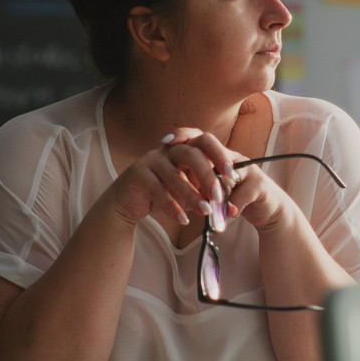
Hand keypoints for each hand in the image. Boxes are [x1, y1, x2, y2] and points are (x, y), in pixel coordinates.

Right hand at [106, 128, 236, 227]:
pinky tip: (183, 219)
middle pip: (190, 154)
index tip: (231, 172)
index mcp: (183, 147)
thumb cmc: (164, 194)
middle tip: (218, 196)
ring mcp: (151, 159)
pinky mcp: (137, 174)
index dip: (218, 153)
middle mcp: (168, 149)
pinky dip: (172, 206)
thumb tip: (228, 205)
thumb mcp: (188, 192)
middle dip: (207, 175)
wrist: (129, 202)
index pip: (203, 141)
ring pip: (174, 175)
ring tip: (205, 211)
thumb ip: (205, 194)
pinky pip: (157, 190)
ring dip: (192, 195)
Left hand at [157, 130, 295, 232]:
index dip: (183, 136)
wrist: (266, 209)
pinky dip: (233, 206)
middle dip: (199, 162)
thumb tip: (170, 189)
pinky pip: (243, 194)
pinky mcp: (260, 186)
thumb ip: (196, 187)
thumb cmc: (234, 198)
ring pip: (227, 174)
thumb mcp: (213, 192)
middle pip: (213, 150)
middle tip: (181, 171)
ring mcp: (248, 170)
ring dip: (216, 191)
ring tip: (208, 204)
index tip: (165, 141)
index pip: (199, 139)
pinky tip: (228, 214)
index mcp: (218, 157)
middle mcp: (233, 158)